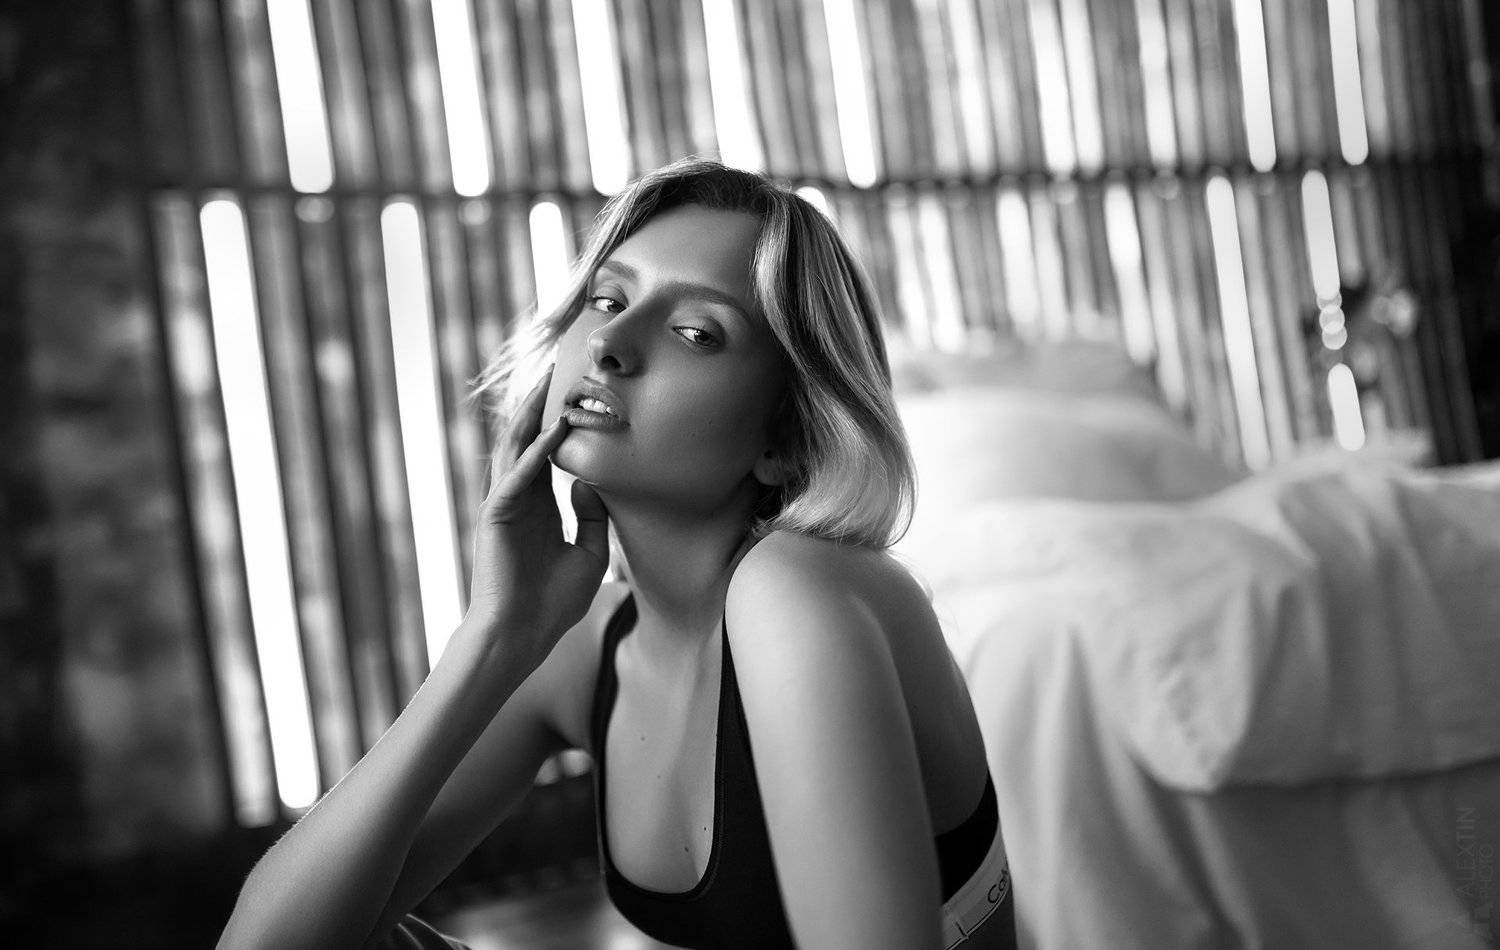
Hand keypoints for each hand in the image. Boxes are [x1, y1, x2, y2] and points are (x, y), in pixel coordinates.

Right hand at [464, 366, 608, 665]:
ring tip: (548, 377)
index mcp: (537, 504)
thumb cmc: (551, 604)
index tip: (575, 390)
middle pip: (527, 436)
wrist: (521, 637)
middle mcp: (518, 497)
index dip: (558, 419)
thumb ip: (592, 519)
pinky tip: (554, 429)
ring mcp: (505, 504)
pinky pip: (518, 476)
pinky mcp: (497, 516)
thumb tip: (588, 483)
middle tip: (556, 363)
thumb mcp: (588, 556)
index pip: (546, 450)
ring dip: (532, 411)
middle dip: (540, 400)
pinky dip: (536, 452)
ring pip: (515, 446)